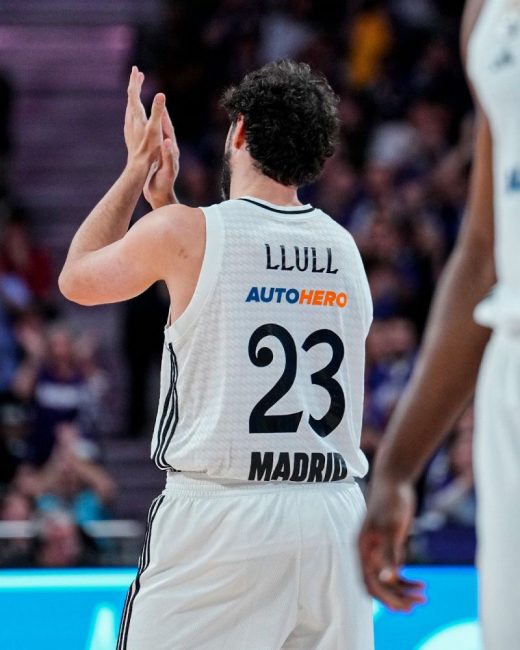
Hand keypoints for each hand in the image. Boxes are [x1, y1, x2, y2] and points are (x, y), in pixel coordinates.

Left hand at [124, 66, 165, 167]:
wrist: (138, 166)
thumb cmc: (149, 148)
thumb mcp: (156, 128)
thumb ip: (158, 111)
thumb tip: (161, 94)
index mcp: (136, 115)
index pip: (133, 93)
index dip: (135, 80)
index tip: (136, 69)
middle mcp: (130, 119)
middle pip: (131, 98)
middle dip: (135, 85)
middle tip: (138, 75)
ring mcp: (129, 127)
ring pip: (130, 107)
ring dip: (134, 97)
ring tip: (137, 91)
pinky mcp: (130, 134)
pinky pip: (131, 117)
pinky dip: (134, 109)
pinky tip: (136, 114)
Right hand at [144, 107, 179, 208]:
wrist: (162, 197)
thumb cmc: (165, 186)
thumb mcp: (167, 171)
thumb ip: (168, 156)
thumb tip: (166, 141)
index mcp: (172, 151)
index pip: (168, 130)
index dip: (165, 117)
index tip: (162, 104)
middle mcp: (170, 151)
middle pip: (166, 130)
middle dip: (162, 116)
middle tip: (158, 102)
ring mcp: (165, 155)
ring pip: (161, 135)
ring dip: (157, 123)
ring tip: (152, 112)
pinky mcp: (159, 159)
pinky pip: (155, 143)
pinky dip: (152, 135)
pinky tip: (147, 131)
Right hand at [357, 478, 424, 610]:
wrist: (395, 479)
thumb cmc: (390, 501)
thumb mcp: (391, 528)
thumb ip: (388, 554)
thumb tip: (387, 580)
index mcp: (363, 549)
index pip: (368, 582)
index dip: (384, 598)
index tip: (403, 607)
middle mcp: (369, 552)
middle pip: (378, 584)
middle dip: (395, 597)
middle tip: (417, 603)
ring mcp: (379, 549)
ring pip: (388, 579)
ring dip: (403, 591)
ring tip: (424, 595)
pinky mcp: (390, 545)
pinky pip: (395, 569)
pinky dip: (406, 579)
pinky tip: (422, 583)